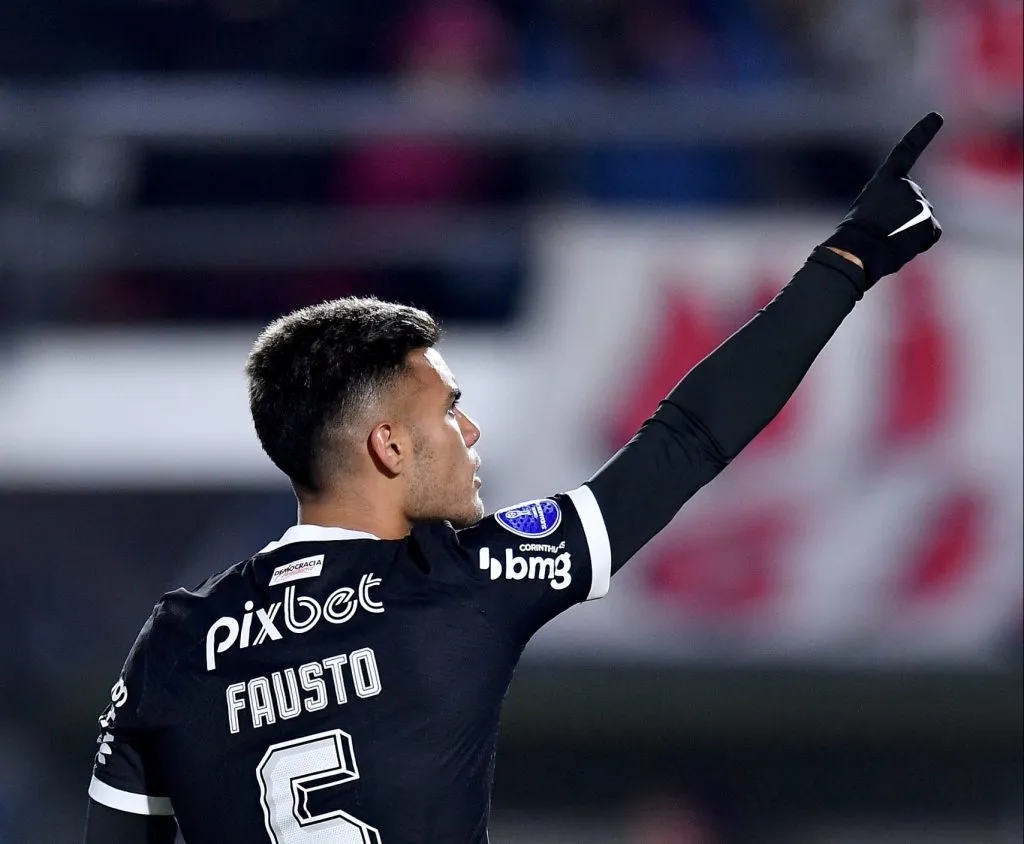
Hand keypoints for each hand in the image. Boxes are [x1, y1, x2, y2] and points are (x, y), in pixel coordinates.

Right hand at [823, 112, 943, 287]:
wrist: (859, 251)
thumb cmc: (854, 236)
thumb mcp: (865, 211)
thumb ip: (891, 206)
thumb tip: (912, 220)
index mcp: (885, 179)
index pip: (905, 151)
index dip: (922, 132)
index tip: (937, 116)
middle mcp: (908, 186)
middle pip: (913, 201)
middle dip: (903, 217)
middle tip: (882, 230)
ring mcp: (922, 203)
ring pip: (921, 219)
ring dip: (908, 231)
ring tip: (888, 240)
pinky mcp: (931, 223)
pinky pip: (929, 233)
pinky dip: (919, 241)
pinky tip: (903, 246)